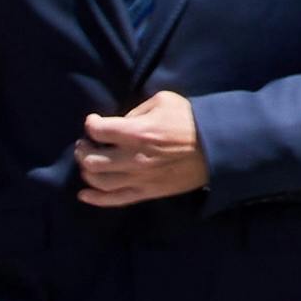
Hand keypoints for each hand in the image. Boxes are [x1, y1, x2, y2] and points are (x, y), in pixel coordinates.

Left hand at [72, 91, 208, 206]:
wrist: (216, 147)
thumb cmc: (190, 120)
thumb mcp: (164, 100)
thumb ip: (136, 110)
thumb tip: (121, 123)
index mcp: (136, 132)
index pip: (98, 130)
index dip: (91, 124)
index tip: (93, 122)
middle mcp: (132, 158)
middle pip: (92, 159)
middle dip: (83, 149)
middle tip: (86, 143)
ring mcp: (138, 179)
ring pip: (99, 181)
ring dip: (87, 171)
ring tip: (89, 162)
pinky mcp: (146, 193)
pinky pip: (115, 200)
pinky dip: (95, 199)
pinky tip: (84, 195)